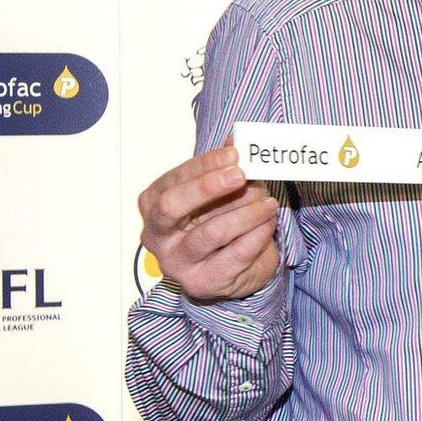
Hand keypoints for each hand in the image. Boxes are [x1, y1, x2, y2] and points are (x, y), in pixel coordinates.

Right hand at [139, 142, 280, 301]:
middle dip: (208, 187)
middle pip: (172, 206)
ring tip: (268, 203)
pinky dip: (257, 235)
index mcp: (153, 205)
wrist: (232, 267)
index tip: (234, 154)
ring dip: (246, 213)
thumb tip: (239, 139)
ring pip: (211, 232)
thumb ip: (225, 166)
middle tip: (242, 175)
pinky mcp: (202, 281)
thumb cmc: (219, 220)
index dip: (204, 165)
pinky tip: (268, 223)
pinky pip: (235, 255)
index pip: (173, 181)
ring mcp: (177, 262)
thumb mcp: (219, 192)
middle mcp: (156, 235)